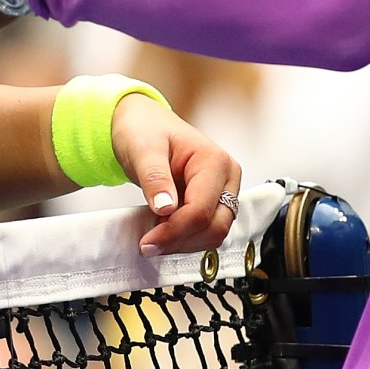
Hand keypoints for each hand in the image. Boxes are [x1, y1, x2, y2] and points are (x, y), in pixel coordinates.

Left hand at [112, 92, 240, 258]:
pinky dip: (185, 238)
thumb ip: (154, 178)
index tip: (147, 242)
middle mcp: (227, 177)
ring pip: (214, 234)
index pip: (201, 211)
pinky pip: (206, 230)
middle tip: (148, 244)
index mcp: (214, 161)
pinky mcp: (214, 202)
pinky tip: (162, 232)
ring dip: (183, 242)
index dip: (174, 231)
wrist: (143, 124)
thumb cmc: (145, 129)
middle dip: (181, 240)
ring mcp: (223, 191)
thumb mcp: (143, 149)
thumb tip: (166, 208)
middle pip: (215, 226)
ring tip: (153, 235)